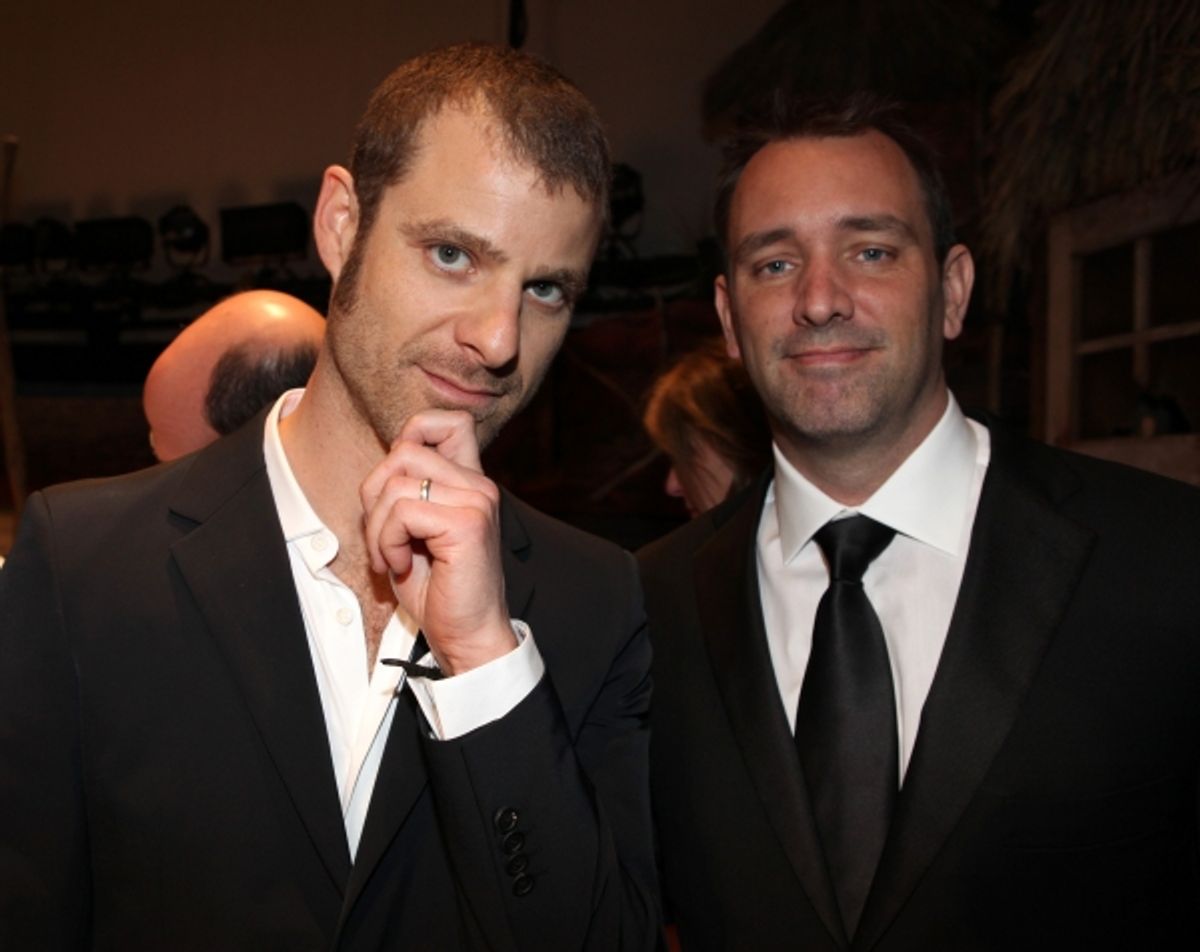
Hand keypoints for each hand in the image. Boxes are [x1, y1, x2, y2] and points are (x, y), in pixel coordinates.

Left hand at [360, 410, 515, 674]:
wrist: (467, 635)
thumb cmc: (439, 590)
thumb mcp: (413, 531)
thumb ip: (405, 492)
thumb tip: (382, 466)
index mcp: (469, 482)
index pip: (447, 421)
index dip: (412, 435)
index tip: (397, 485)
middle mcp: (478, 485)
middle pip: (403, 450)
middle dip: (375, 495)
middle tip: (384, 537)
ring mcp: (476, 501)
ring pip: (396, 482)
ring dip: (378, 527)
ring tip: (393, 557)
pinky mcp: (467, 523)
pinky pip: (402, 511)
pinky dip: (388, 542)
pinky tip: (402, 565)